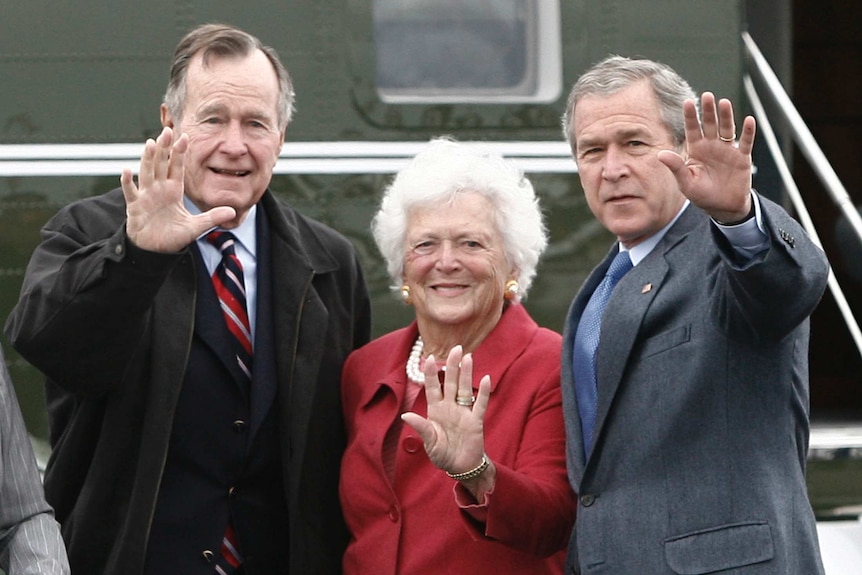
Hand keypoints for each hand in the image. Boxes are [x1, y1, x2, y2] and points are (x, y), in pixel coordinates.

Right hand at [120, 126, 235, 251]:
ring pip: (147, 173)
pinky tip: (126, 171)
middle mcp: (159, 189)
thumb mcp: (196, 227)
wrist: (155, 251)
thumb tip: (232, 211)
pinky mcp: (135, 207)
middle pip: (161, 164)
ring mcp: (146, 196)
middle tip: (167, 131)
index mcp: (174, 191)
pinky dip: (128, 182)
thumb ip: (212, 217)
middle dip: (164, 149)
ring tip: (151, 144)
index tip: (184, 137)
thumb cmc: (173, 237)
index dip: (180, 153)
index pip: (177, 167)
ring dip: (148, 159)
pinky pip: (130, 192)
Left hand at [401, 345, 491, 476]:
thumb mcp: (429, 443)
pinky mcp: (476, 421)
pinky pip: (480, 404)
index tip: (429, 358)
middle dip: (452, 366)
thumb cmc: (443, 454)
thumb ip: (421, 427)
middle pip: (451, 383)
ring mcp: (463, 413)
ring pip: (465, 389)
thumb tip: (405, 415)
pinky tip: (485, 378)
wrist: (460, 467)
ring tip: (468, 356)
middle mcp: (450, 407)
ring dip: (466, 373)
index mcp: (436, 411)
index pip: (433, 388)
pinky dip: (483, 392)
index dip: (431, 374)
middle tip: (456, 348)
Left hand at [657, 92, 755, 222]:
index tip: (687, 102)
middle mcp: (711, 145)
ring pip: (727, 128)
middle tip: (707, 96)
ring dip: (726, 116)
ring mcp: (727, 150)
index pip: (692, 129)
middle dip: (708, 110)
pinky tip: (749, 120)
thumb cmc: (702, 194)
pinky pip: (745, 142)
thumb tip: (660, 154)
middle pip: (710, 124)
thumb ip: (676, 167)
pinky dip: (748, 132)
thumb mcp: (686, 182)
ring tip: (724, 103)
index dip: (690, 116)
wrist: (723, 207)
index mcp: (696, 150)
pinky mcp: (742, 157)